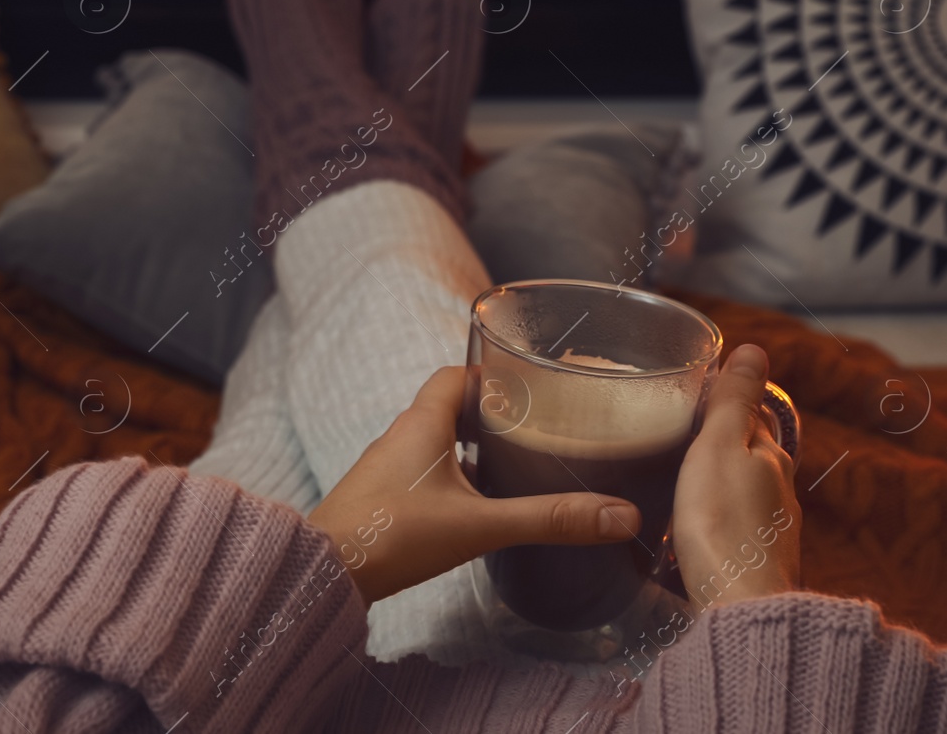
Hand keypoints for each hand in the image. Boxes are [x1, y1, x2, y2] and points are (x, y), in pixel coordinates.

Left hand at [308, 366, 642, 604]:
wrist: (326, 572)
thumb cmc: (393, 536)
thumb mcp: (481, 525)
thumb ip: (548, 519)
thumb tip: (621, 517)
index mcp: (423, 422)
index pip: (457, 375)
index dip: (492, 375)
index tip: (530, 389)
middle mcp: (401, 436)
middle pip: (450, 408)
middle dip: (491, 416)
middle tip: (535, 431)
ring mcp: (386, 468)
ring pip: (435, 443)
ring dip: (470, 449)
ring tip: (514, 469)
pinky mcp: (379, 498)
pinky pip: (421, 473)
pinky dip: (450, 478)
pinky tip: (473, 507)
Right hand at [672, 344, 800, 608]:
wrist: (740, 608)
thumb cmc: (723, 523)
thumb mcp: (720, 447)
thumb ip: (735, 400)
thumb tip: (755, 347)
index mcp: (772, 457)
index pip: (754, 416)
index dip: (727, 404)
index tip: (695, 397)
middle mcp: (780, 492)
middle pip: (751, 456)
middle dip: (721, 444)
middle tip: (678, 435)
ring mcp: (771, 531)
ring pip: (744, 492)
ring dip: (719, 483)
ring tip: (680, 479)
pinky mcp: (755, 563)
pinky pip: (736, 526)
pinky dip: (718, 518)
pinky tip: (694, 527)